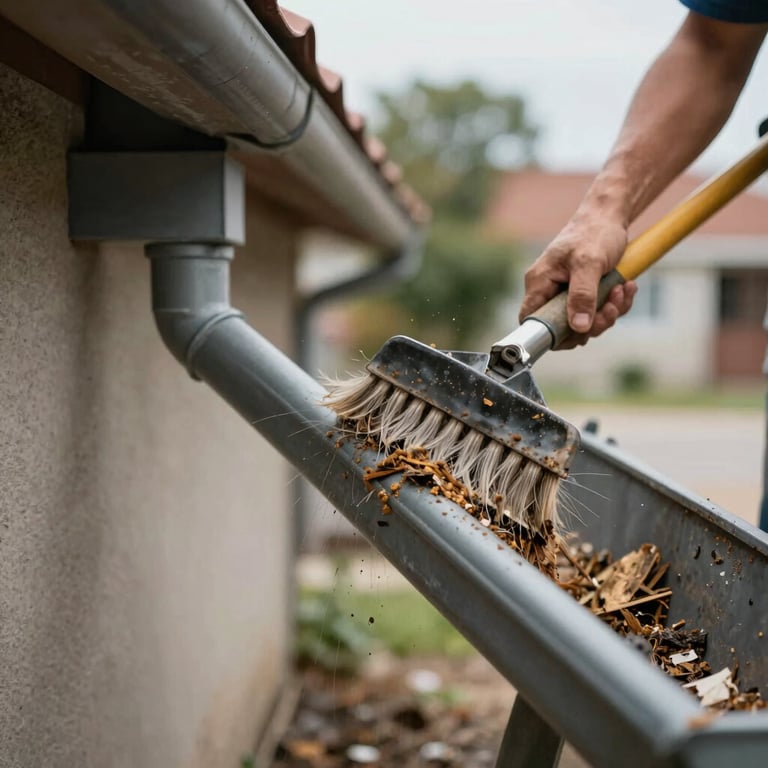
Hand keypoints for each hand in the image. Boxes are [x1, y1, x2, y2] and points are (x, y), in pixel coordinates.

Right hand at [518, 213, 637, 348]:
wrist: (609, 216)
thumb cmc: (594, 232)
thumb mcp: (589, 263)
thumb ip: (583, 296)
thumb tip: (578, 327)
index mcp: (539, 282)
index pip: (531, 320)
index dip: (551, 334)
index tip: (578, 333)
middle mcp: (549, 291)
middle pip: (562, 328)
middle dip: (592, 323)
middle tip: (610, 308)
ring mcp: (566, 294)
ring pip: (584, 323)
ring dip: (608, 312)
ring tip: (621, 290)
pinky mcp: (583, 294)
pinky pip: (597, 312)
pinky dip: (614, 304)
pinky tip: (624, 287)